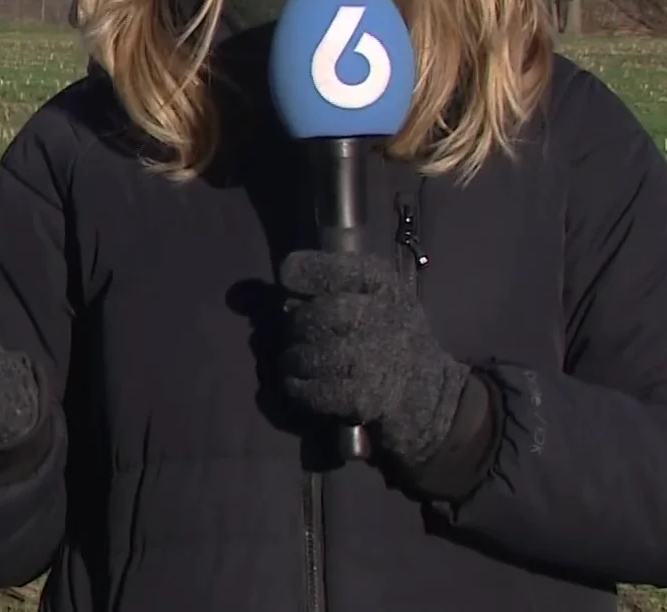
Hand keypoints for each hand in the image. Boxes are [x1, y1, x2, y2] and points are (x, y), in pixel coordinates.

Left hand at [277, 248, 471, 468]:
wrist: (430, 399)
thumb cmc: (386, 342)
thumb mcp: (361, 304)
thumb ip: (304, 292)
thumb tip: (236, 296)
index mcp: (382, 284)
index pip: (337, 268)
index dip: (304, 272)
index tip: (287, 279)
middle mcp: (384, 315)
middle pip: (314, 315)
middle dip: (293, 329)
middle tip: (297, 338)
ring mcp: (378, 359)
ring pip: (310, 355)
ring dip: (292, 362)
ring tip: (297, 364)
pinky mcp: (369, 398)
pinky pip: (315, 391)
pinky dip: (299, 390)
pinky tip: (302, 387)